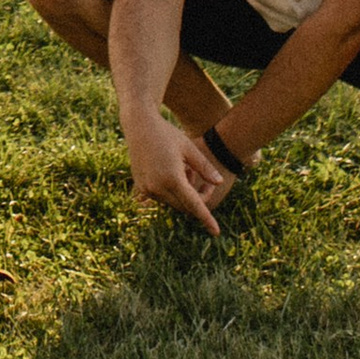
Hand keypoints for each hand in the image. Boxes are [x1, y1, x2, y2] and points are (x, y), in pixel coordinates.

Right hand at [127, 120, 228, 237]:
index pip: (194, 204)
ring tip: (187, 169)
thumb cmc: (167, 134)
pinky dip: (173, 190)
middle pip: (185, 206)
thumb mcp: (190, 148)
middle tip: (207, 182)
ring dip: (185, 193)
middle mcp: (157, 187)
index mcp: (172, 178)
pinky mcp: (141, 187)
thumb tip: (220, 183)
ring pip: (174, 202)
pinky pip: (163, 197)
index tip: (216, 232)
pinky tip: (176, 170)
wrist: (139, 126)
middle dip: (199, 199)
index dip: (206, 218)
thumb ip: (205, 168)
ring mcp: (147, 189)